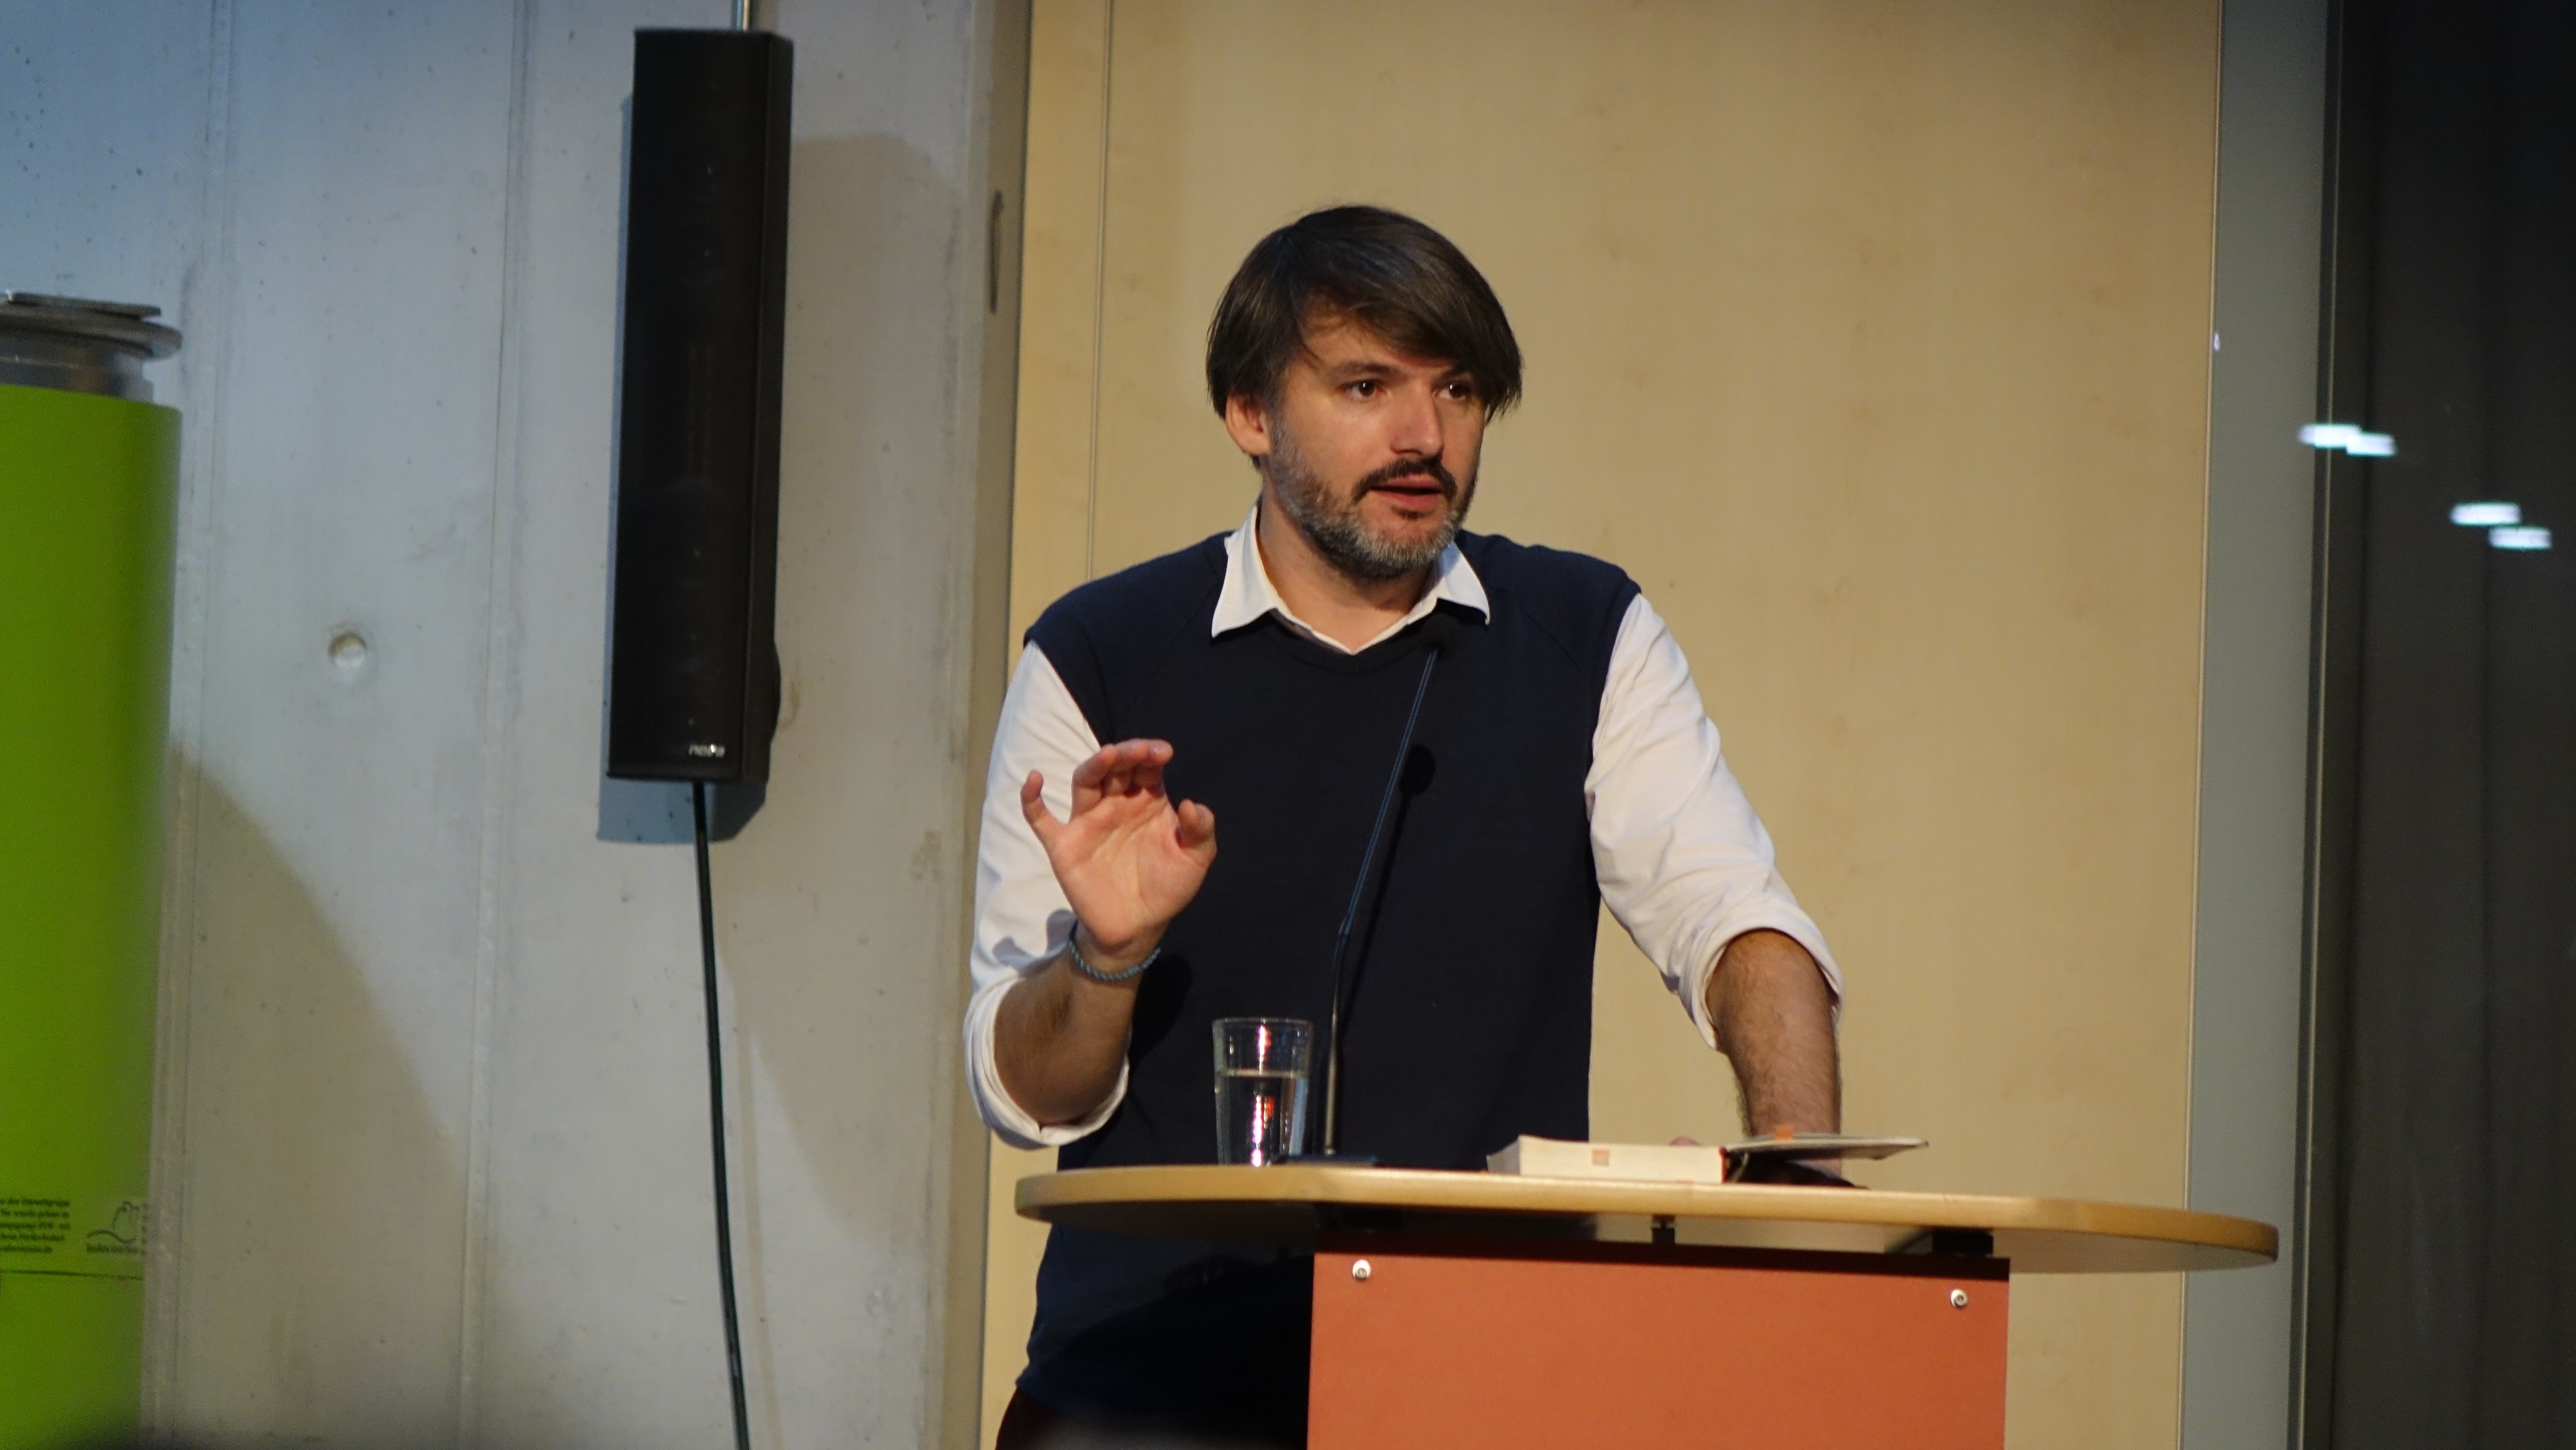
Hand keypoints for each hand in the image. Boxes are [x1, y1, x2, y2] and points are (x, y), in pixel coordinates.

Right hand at [1021, 739, 1217, 963]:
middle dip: (1127, 753)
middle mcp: (1116, 804)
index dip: (1152, 753)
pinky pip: (1041, 819)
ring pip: (1085, 782)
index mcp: (1146, 800)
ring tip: (1109, 755)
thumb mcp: (1195, 859)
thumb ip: (1200, 830)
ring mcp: (1088, 822)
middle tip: (1140, 750)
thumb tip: (1191, 804)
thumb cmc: (1167, 887)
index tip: (1164, 752)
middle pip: (1115, 767)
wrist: (1139, 927)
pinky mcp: (1064, 846)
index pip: (1146, 766)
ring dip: (1095, 765)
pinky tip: (1033, 778)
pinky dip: (1031, 799)